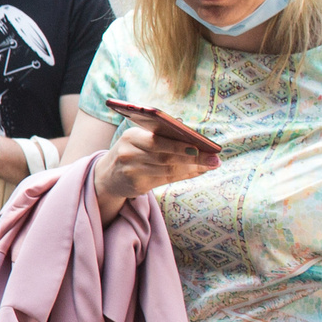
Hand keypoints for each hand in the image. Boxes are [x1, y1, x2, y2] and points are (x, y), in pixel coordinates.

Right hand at [91, 124, 218, 203]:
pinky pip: (164, 180)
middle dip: (192, 158)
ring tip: (209, 165)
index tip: (199, 146)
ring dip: (191, 168)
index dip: (179, 144)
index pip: (157, 140)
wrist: (107, 176)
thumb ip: (165, 137)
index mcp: (131, 136)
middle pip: (165, 157)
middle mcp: (129, 153)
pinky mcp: (136, 185)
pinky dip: (183, 176)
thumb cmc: (133, 153)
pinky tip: (196, 171)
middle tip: (214, 160)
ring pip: (167, 170)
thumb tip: (198, 140)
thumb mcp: (141, 140)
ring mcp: (131, 171)